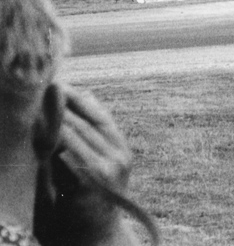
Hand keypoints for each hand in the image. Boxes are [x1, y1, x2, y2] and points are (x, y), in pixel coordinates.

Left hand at [52, 85, 135, 243]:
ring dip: (52, 120)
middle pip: (84, 121)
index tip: (56, 83)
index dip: (77, 98)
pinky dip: (52, 142)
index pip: (98, 113)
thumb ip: (90, 135)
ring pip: (74, 134)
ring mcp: (107, 168)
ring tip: (33, 108)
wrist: (94, 238)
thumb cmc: (88, 201)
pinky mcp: (91, 181)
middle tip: (40, 90)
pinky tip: (38, 135)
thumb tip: (84, 96)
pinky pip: (67, 154)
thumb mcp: (96, 164)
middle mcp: (119, 155)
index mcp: (120, 148)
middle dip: (60, 105)